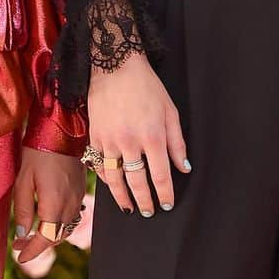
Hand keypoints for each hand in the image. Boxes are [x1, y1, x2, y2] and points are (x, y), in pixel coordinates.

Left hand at [12, 148, 85, 265]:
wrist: (61, 130)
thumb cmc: (38, 151)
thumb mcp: (23, 180)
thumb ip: (22, 209)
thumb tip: (21, 234)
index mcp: (54, 204)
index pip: (46, 239)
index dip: (32, 252)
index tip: (20, 257)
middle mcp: (70, 205)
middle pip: (57, 237)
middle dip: (38, 246)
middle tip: (19, 246)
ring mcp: (78, 198)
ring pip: (66, 229)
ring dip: (50, 237)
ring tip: (30, 235)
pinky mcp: (80, 191)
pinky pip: (72, 217)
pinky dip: (59, 225)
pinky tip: (47, 220)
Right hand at [88, 51, 189, 216]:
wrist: (115, 67)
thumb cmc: (146, 87)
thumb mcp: (170, 111)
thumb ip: (177, 142)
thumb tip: (184, 168)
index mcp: (152, 136)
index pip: (161, 176)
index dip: (164, 194)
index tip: (166, 204)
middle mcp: (130, 142)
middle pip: (137, 182)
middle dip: (144, 201)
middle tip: (148, 212)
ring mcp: (109, 140)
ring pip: (115, 178)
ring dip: (122, 197)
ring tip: (129, 208)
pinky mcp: (94, 136)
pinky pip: (98, 165)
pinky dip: (105, 179)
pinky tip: (112, 185)